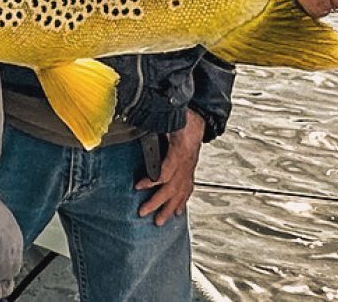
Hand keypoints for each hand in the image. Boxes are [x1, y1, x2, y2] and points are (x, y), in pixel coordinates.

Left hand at [136, 109, 203, 225]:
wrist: (200, 116)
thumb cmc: (184, 117)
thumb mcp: (170, 120)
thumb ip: (156, 125)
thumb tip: (138, 124)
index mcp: (180, 151)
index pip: (165, 173)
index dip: (151, 181)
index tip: (138, 186)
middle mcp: (187, 163)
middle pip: (172, 188)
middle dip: (157, 203)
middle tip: (143, 212)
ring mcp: (190, 168)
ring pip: (181, 192)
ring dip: (169, 209)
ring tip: (159, 221)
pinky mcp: (191, 169)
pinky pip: (188, 188)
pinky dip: (183, 201)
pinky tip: (178, 211)